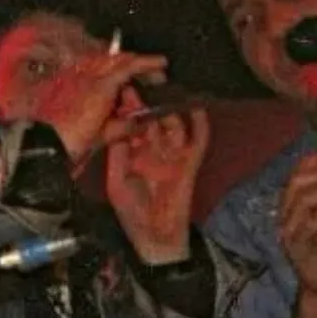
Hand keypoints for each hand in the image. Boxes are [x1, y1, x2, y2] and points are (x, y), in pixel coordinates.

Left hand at [32, 51, 167, 163]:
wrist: (40, 143)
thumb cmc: (73, 141)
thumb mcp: (102, 137)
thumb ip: (123, 126)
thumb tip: (140, 122)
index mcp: (101, 87)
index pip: (128, 66)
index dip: (147, 63)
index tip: (163, 63)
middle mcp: (88, 76)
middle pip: (114, 59)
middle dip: (134, 62)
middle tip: (149, 72)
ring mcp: (74, 77)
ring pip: (100, 61)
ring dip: (118, 64)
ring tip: (130, 75)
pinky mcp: (64, 83)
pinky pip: (87, 69)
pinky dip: (102, 71)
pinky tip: (107, 82)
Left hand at [106, 87, 209, 263]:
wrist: (155, 234)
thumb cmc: (132, 212)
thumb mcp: (117, 182)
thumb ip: (119, 155)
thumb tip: (120, 129)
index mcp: (134, 154)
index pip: (132, 125)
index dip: (128, 109)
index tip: (122, 89)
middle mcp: (154, 151)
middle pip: (153, 120)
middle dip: (149, 103)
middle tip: (145, 83)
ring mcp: (173, 156)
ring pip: (174, 126)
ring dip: (171, 109)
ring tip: (168, 90)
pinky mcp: (190, 163)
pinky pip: (198, 141)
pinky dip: (200, 125)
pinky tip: (197, 109)